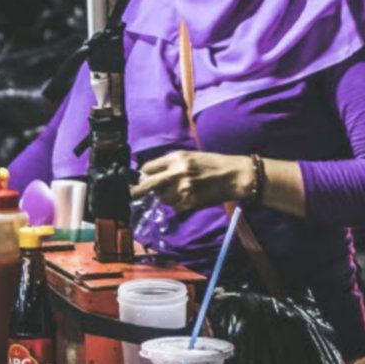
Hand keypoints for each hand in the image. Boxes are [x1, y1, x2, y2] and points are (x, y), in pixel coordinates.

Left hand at [132, 151, 256, 213]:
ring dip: (165, 197)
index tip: (142, 178)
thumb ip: (170, 164)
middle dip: (137, 190)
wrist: (233, 175)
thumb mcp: (189, 157)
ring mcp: (182, 189)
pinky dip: (177, 204)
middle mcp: (177, 173)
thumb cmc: (212, 163)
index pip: (148, 168)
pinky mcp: (190, 202)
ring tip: (179, 191)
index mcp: (176, 158)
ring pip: (162, 198)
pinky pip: (174, 207)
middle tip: (131, 194)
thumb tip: (151, 174)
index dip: (143, 174)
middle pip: (147, 184)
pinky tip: (188, 197)